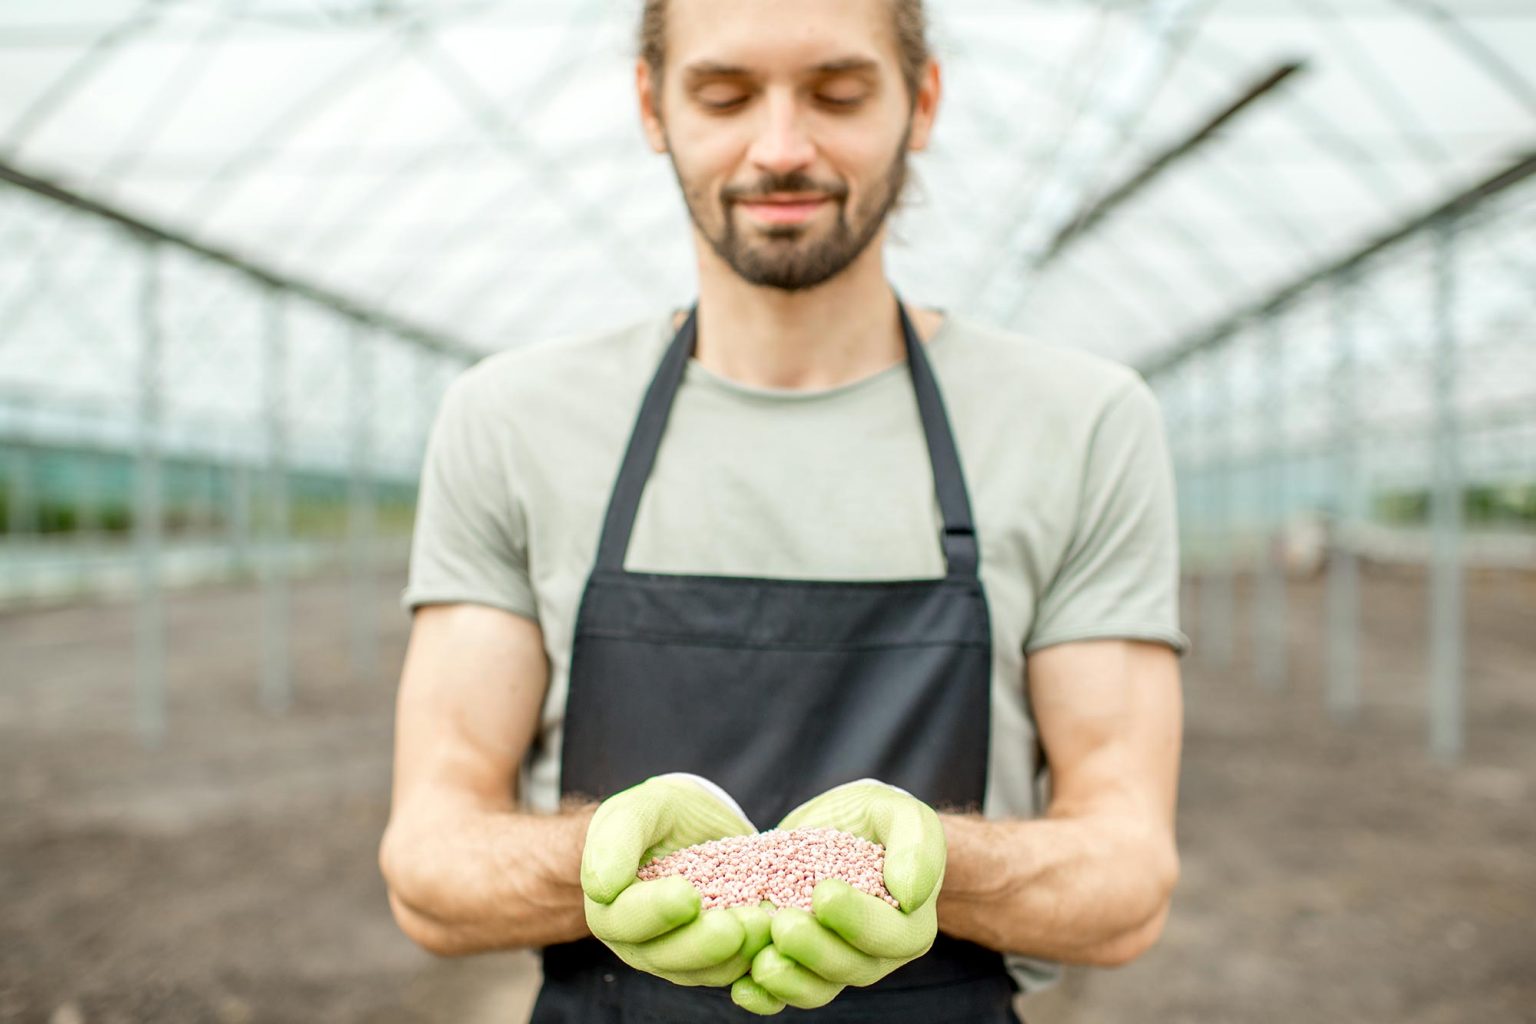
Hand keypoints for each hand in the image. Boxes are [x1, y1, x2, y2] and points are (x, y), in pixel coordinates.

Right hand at [581, 774, 772, 988]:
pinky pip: (732, 972)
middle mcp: (639, 941)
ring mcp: (678, 955)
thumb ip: (616, 839)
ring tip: (764, 926)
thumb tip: (602, 887)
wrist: (697, 824)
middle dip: (701, 944)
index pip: (625, 919)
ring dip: (734, 956)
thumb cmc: (661, 815)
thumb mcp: (639, 808)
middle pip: (663, 956)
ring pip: (701, 971)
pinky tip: (776, 937)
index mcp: (610, 906)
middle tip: (735, 925)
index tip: (687, 894)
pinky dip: (755, 960)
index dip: (655, 912)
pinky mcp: (716, 960)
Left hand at [747, 780, 945, 1009]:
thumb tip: (909, 893)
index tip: (824, 893)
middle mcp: (876, 953)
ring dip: (789, 980)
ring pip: (818, 989)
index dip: (858, 920)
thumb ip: (915, 843)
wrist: (838, 826)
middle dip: (816, 951)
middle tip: (783, 925)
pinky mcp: (799, 966)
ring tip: (761, 963)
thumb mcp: (899, 811)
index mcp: (910, 922)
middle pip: (852, 968)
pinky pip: (784, 993)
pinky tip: (742, 987)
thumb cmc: (875, 818)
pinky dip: (764, 997)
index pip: (892, 935)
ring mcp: (836, 965)